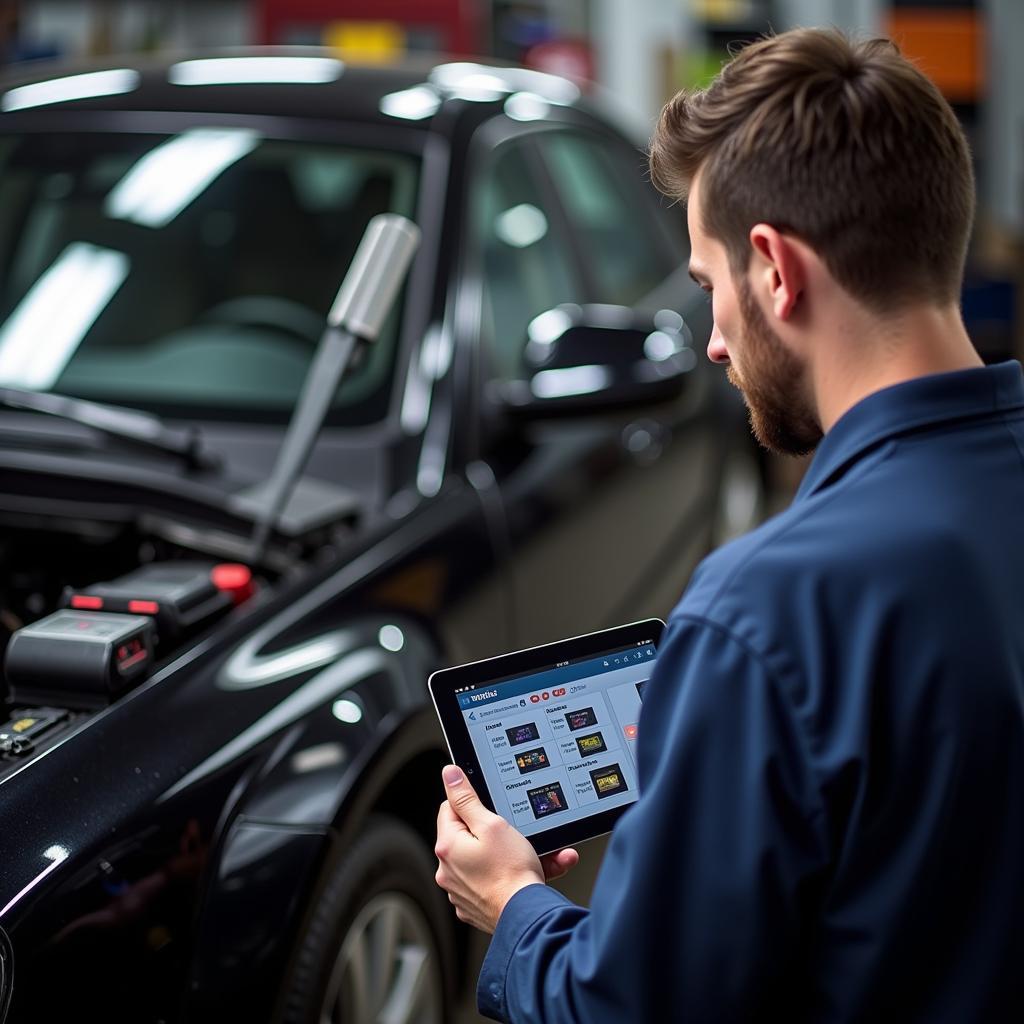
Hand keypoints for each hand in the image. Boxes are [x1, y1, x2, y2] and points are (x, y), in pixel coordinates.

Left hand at [434, 764, 578, 932]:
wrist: (527, 916)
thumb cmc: (511, 872)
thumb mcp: (492, 824)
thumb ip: (467, 798)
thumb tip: (449, 775)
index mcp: (447, 846)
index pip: (450, 808)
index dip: (473, 804)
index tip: (492, 810)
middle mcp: (448, 871)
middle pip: (468, 835)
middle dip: (494, 831)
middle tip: (515, 834)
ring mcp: (460, 891)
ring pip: (483, 860)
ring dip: (506, 855)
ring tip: (532, 855)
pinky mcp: (475, 905)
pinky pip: (490, 881)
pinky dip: (506, 876)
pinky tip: (528, 873)